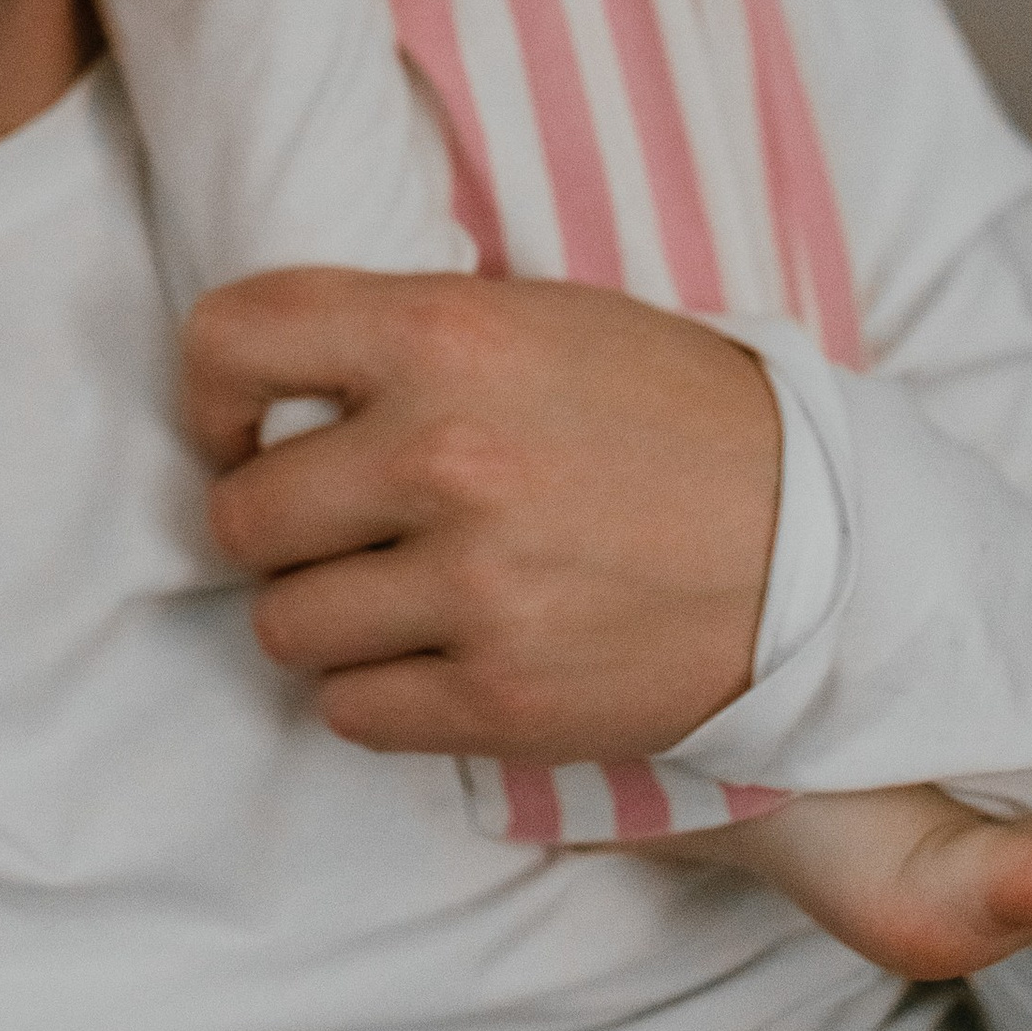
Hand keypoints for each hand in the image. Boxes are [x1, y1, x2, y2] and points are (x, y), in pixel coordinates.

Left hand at [182, 268, 780, 764]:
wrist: (821, 541)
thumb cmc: (666, 415)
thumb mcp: (531, 319)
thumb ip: (398, 339)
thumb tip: (264, 391)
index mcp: (443, 332)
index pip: (231, 340)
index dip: (210, 392)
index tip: (241, 426)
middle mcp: (442, 453)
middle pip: (242, 513)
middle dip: (271, 524)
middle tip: (333, 525)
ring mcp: (472, 584)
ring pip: (283, 625)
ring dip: (321, 615)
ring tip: (389, 593)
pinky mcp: (504, 696)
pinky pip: (350, 711)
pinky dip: (375, 691)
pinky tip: (433, 654)